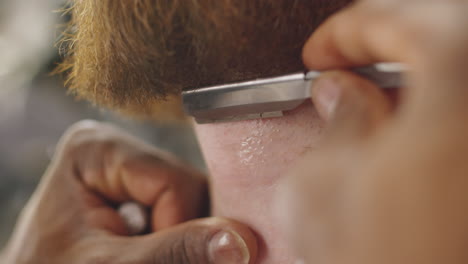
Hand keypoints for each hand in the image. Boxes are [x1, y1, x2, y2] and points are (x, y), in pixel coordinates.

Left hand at [1, 120, 256, 263]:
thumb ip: (174, 252)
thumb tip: (242, 241)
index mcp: (96, 148)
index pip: (174, 181)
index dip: (178, 228)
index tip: (150, 259)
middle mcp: (119, 151)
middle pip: (190, 190)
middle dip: (185, 236)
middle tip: (156, 260)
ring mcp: (132, 173)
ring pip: (196, 205)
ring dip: (186, 242)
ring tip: (153, 257)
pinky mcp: (142, 195)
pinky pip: (186, 214)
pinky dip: (181, 242)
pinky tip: (160, 252)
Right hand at [279, 1, 467, 262]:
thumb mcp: (321, 192)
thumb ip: (334, 124)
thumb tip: (338, 92)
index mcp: (460, 95)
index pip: (406, 21)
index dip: (351, 30)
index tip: (319, 54)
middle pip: (453, 34)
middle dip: (394, 39)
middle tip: (351, 66)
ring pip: (465, 78)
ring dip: (422, 75)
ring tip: (379, 100)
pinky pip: (464, 125)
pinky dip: (443, 114)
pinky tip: (412, 140)